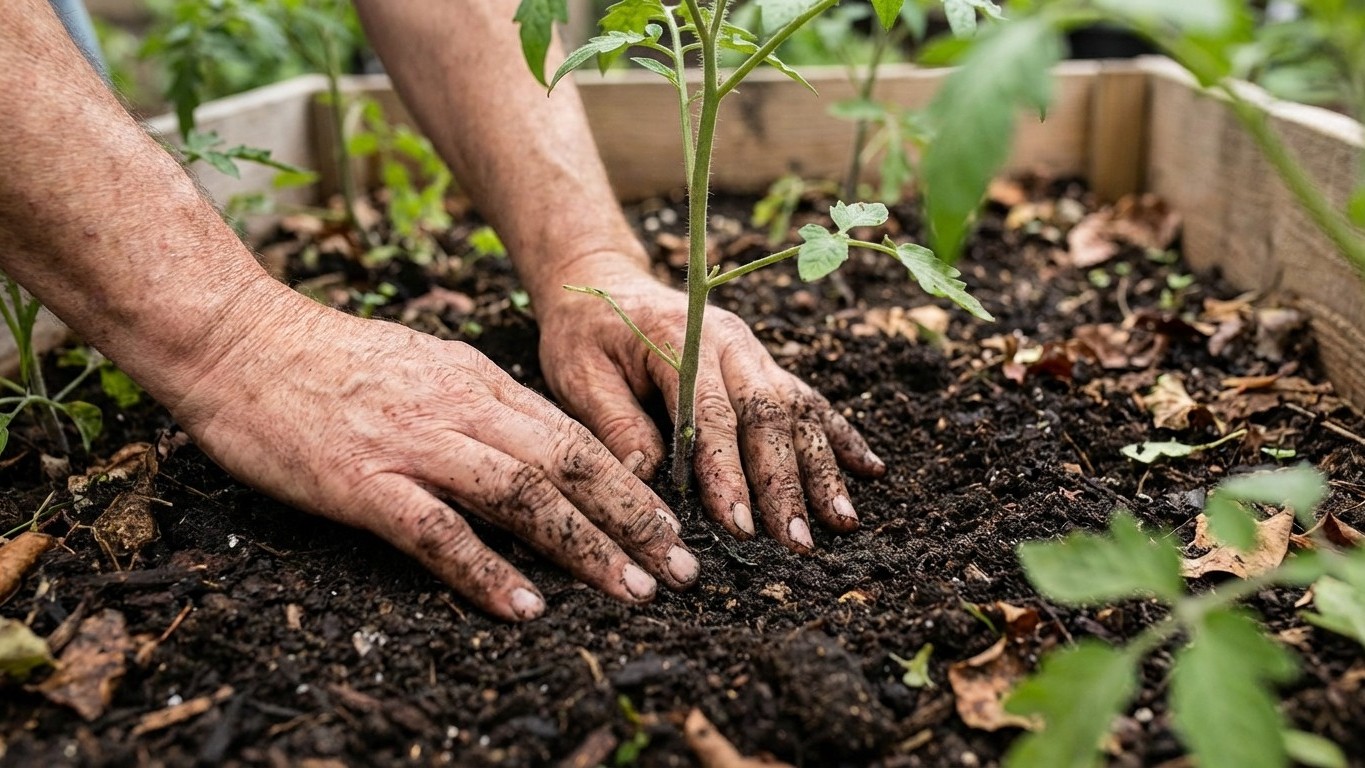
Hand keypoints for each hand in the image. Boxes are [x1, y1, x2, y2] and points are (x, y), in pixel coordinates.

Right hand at [166, 287, 697, 620]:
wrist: (239, 341)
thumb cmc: (330, 362)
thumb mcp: (427, 367)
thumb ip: (483, 408)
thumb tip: (540, 452)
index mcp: (479, 381)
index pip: (576, 437)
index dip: (631, 487)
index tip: (671, 529)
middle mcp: (461, 408)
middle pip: (569, 465)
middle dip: (634, 521)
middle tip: (680, 571)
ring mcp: (413, 442)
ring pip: (523, 495)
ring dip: (585, 547)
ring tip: (630, 589)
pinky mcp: (363, 478)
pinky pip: (437, 531)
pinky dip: (486, 569)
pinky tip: (523, 605)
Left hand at [535, 265, 885, 552]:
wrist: (601, 284)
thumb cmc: (585, 334)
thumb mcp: (577, 374)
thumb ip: (614, 423)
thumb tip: (647, 479)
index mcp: (680, 338)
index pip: (711, 413)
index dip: (726, 471)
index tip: (738, 524)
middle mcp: (730, 342)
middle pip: (767, 415)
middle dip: (784, 483)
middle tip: (795, 542)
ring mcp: (754, 351)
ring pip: (798, 411)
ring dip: (820, 470)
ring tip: (841, 523)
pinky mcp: (765, 364)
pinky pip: (810, 400)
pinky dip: (840, 436)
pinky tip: (869, 470)